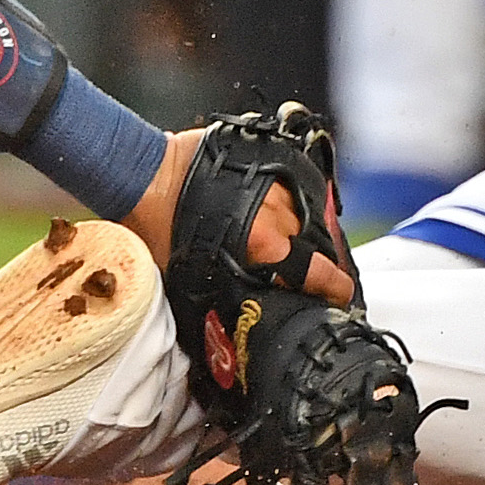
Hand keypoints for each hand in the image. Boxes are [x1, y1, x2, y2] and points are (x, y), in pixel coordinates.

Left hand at [120, 126, 358, 302]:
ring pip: (303, 214)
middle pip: (314, 243)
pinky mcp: (265, 161)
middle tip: (299, 267)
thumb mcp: (192, 277)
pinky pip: (290, 185)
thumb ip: (225, 294)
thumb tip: (231, 323)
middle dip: (312, 258)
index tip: (341, 294)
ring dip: (297, 228)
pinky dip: (287, 199)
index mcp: (264, 248)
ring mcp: (273, 185)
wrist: (143, 175)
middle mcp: (276, 216)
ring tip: (278, 235)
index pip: (319, 274)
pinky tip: (271, 206)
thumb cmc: (157, 226)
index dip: (336, 288)